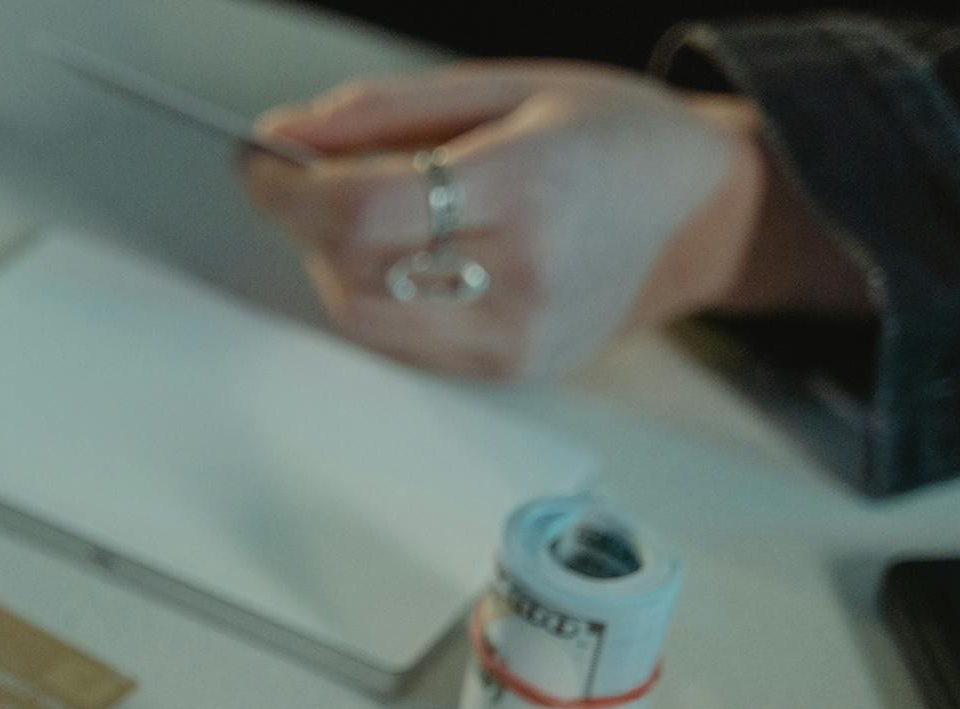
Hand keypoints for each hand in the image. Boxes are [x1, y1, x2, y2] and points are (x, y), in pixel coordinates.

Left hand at [244, 62, 867, 381]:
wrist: (699, 214)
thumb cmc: (612, 138)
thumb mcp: (507, 86)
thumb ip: (385, 110)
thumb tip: (286, 134)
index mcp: (529, 184)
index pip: (363, 210)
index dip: (288, 190)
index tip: (260, 162)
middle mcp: (527, 274)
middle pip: (353, 270)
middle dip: (310, 223)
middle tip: (325, 177)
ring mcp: (520, 337)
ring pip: (364, 318)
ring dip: (339, 265)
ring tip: (380, 216)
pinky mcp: (511, 372)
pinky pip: (401, 345)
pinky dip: (381, 297)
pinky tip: (418, 256)